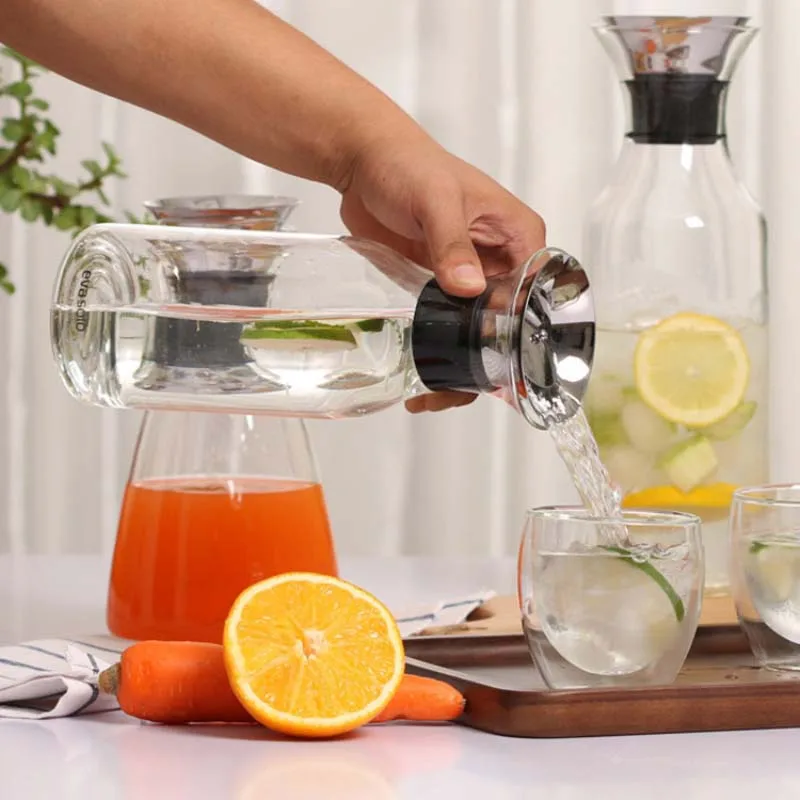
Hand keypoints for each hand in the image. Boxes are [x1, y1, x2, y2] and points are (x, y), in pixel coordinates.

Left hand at [337, 132, 546, 413]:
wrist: (364, 162)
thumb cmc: (407, 164)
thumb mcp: (435, 199)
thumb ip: (451, 242)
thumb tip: (467, 287)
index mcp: (519, 236)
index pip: (536, 293)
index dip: (521, 331)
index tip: (495, 363)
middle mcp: (501, 261)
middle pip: (509, 323)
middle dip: (488, 361)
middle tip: (456, 389)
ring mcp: (470, 278)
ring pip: (478, 332)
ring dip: (460, 364)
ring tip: (432, 395)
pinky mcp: (439, 288)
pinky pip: (447, 327)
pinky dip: (437, 352)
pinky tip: (421, 378)